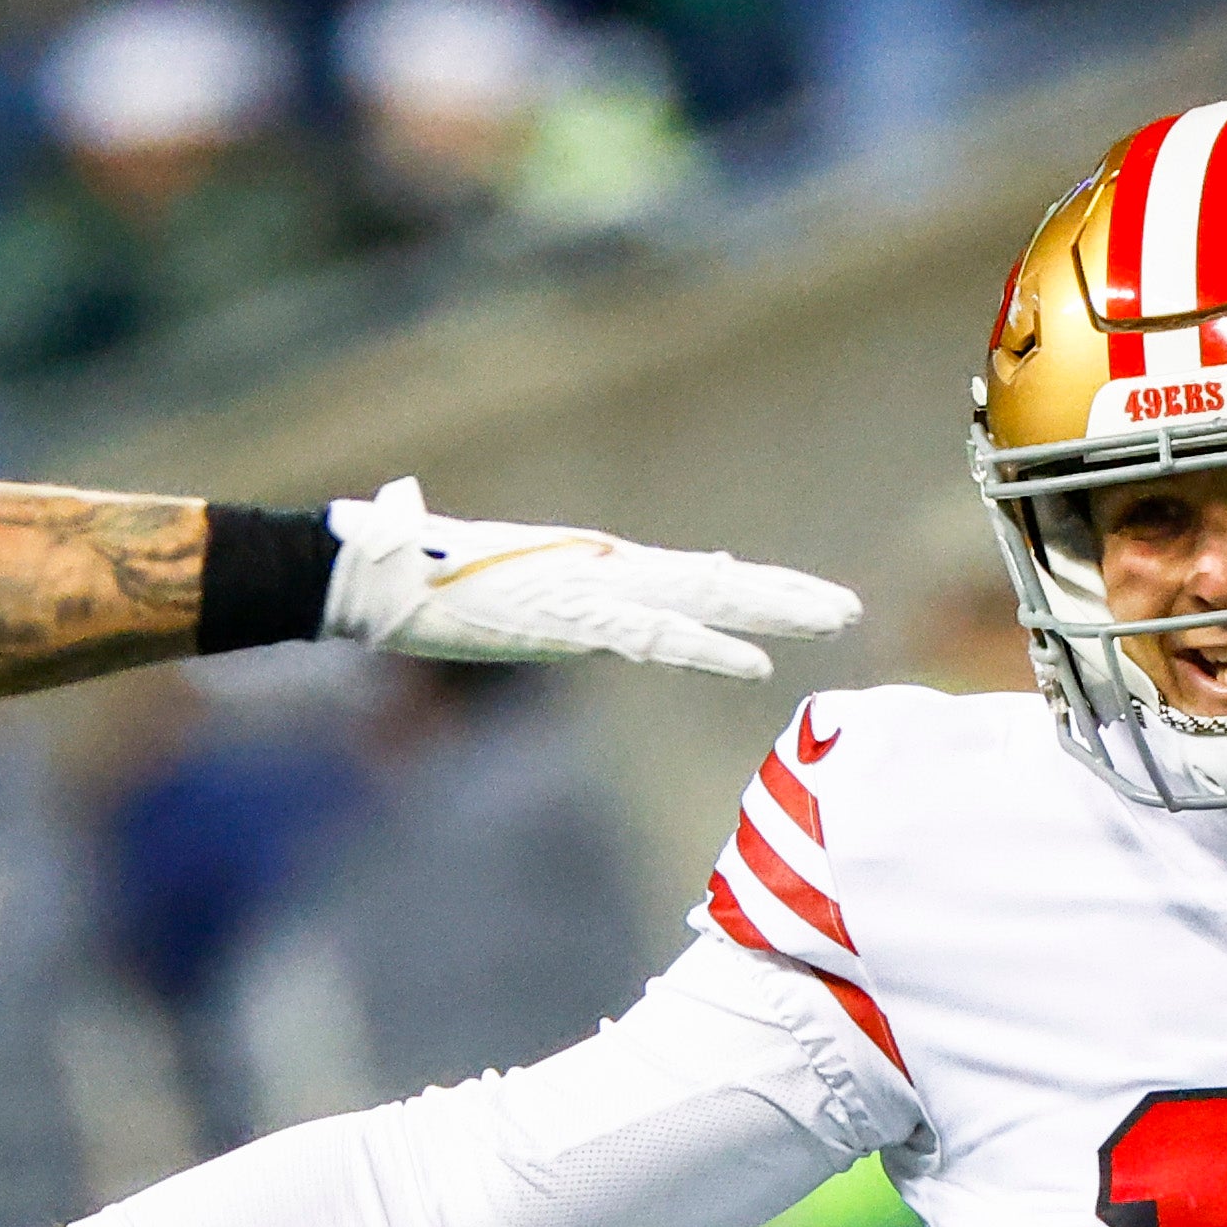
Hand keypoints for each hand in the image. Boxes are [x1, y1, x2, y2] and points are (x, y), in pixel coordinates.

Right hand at [326, 476, 858, 678]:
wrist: (379, 568)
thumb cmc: (418, 569)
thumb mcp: (490, 576)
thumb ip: (522, 577)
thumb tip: (540, 562)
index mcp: (592, 565)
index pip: (688, 578)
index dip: (746, 587)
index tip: (796, 596)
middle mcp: (606, 571)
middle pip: (715, 584)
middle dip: (784, 595)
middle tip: (848, 607)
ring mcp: (594, 593)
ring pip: (706, 603)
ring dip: (773, 612)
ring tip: (834, 618)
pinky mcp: (574, 620)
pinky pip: (657, 641)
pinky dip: (709, 652)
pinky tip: (756, 664)